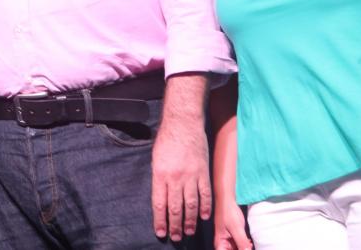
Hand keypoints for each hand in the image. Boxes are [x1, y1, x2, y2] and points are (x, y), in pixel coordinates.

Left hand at [151, 124, 211, 241]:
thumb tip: (162, 197)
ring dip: (189, 221)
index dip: (160, 220)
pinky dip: (205, 207)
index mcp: (160, 175)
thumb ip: (159, 178)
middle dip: (174, 225)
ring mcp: (191, 176)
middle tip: (175, 237)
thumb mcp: (156, 159)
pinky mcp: (203, 172)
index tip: (161, 232)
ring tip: (188, 232)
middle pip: (175, 208)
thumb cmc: (167, 139)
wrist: (183, 123)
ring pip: (191, 204)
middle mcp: (175, 178)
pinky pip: (205, 194)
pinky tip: (203, 216)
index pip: (159, 204)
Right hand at [213, 199, 251, 249]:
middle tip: (248, 246)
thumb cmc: (227, 211)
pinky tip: (249, 243)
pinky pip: (241, 246)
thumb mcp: (236, 228)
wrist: (228, 200)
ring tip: (249, 244)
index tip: (244, 249)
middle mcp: (224, 245)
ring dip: (245, 248)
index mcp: (220, 245)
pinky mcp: (235, 238)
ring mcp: (230, 242)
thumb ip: (242, 243)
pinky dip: (246, 246)